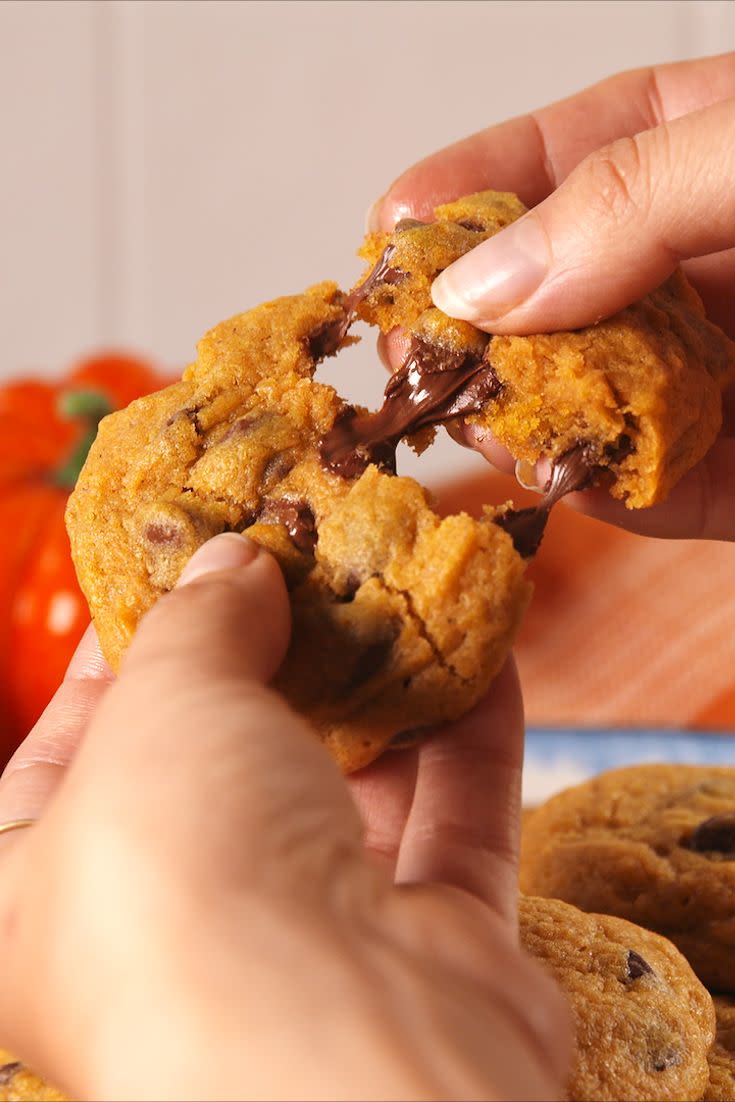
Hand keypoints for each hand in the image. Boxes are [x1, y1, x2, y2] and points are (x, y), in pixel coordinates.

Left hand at [0, 533, 567, 1100]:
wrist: (345, 1060)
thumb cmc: (187, 879)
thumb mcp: (162, 708)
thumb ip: (199, 625)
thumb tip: (236, 564)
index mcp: (49, 893)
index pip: (68, 749)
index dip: (120, 650)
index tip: (175, 569)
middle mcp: (177, 928)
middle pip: (227, 762)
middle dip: (273, 657)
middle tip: (304, 562)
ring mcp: (312, 949)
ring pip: (353, 793)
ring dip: (386, 691)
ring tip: (400, 591)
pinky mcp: (430, 954)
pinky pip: (457, 826)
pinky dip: (473, 739)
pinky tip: (487, 656)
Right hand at [371, 53, 734, 540]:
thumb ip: (632, 198)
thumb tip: (478, 288)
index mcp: (705, 150)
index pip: (561, 159)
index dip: (467, 188)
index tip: (389, 228)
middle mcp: (700, 261)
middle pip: (554, 289)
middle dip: (475, 319)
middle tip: (410, 347)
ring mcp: (722, 368)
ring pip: (587, 394)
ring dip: (516, 411)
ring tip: (466, 418)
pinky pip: (654, 485)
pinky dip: (593, 486)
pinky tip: (548, 473)